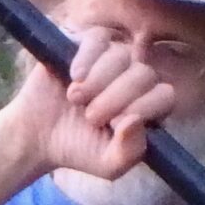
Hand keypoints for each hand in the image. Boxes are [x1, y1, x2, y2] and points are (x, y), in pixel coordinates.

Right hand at [0, 25, 177, 181]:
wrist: (39, 136)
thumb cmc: (78, 148)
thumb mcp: (108, 165)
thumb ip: (130, 152)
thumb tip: (135, 120)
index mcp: (148, 104)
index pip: (165, 95)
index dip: (143, 108)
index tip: (115, 124)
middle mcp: (135, 76)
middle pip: (144, 74)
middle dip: (116, 99)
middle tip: (90, 117)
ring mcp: (113, 57)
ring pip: (121, 56)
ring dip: (98, 82)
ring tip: (76, 100)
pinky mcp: (88, 42)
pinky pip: (98, 38)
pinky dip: (86, 60)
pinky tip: (73, 78)